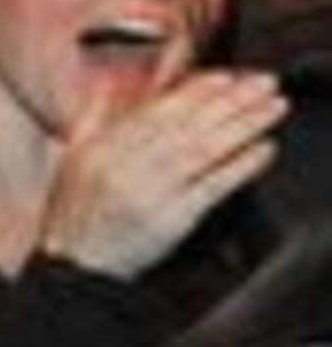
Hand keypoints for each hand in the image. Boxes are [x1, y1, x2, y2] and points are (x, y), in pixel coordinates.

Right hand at [31, 67, 286, 279]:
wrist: (75, 269)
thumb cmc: (76, 219)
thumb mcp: (74, 162)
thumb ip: (93, 119)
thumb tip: (109, 82)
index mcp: (99, 149)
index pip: (155, 110)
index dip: (194, 91)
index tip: (225, 77)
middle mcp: (122, 166)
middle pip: (186, 125)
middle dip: (230, 100)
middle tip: (262, 84)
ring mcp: (147, 192)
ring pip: (203, 149)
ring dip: (244, 125)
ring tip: (271, 110)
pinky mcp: (170, 219)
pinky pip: (211, 186)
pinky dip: (240, 165)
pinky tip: (262, 150)